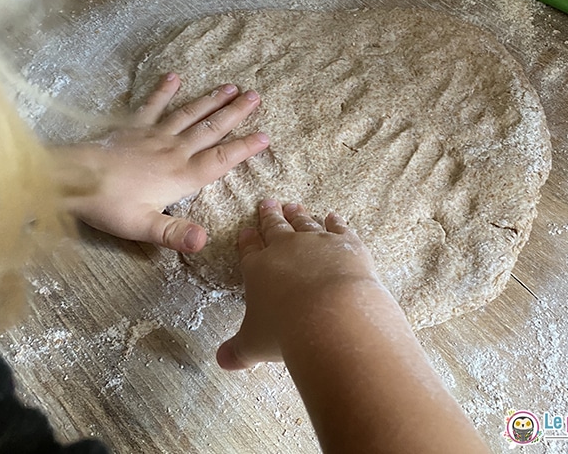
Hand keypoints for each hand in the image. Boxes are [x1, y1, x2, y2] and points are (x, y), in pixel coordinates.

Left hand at [57, 73, 268, 252]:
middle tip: (255, 96)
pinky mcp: (133, 128)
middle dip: (235, 113)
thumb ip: (176, 233)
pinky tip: (175, 77)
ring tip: (231, 87)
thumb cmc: (109, 206)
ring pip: (190, 114)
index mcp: (182, 175)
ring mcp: (154, 135)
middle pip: (211, 129)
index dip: (244, 148)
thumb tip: (204, 241)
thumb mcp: (144, 226)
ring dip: (211, 100)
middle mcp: (174, 150)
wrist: (72, 179)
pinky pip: (153, 106)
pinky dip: (164, 91)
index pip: (221, 159)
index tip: (265, 136)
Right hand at [216, 199, 381, 369]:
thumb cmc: (287, 332)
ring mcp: (317, 242)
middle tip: (268, 203)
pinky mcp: (345, 243)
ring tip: (294, 206)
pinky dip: (335, 221)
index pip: (249, 250)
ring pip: (304, 223)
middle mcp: (285, 249)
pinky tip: (333, 217)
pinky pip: (338, 227)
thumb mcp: (254, 345)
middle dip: (270, 216)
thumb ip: (238, 351)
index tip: (247, 230)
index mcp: (258, 268)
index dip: (248, 240)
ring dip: (298, 214)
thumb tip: (222, 362)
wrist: (331, 316)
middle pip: (275, 228)